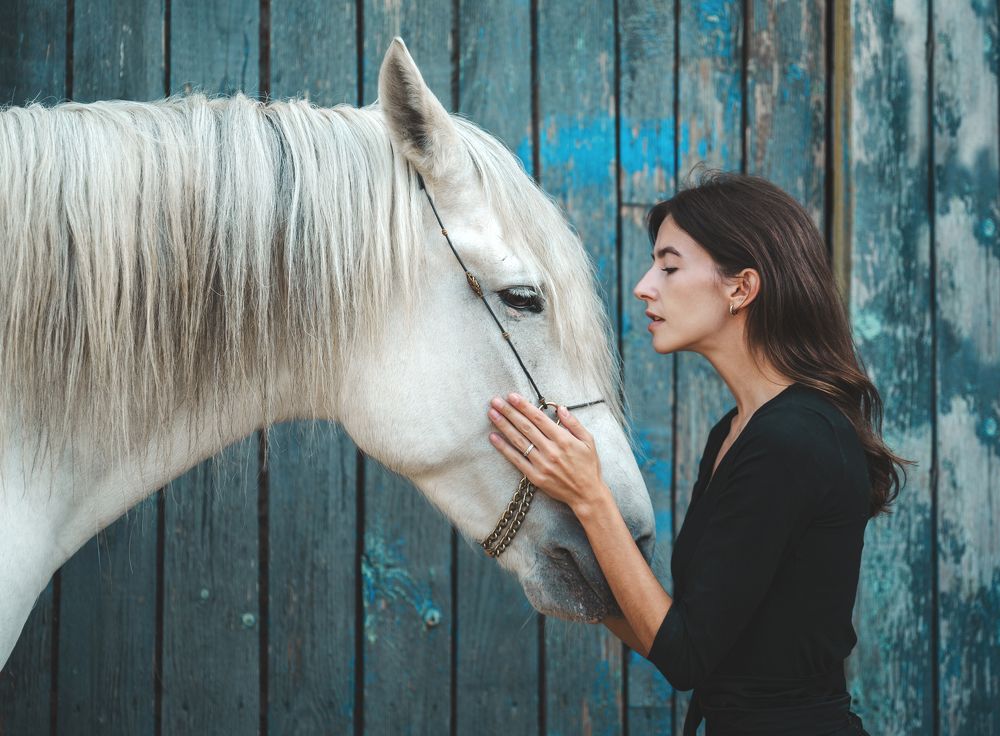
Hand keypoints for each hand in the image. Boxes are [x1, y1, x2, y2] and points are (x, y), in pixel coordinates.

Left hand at [487, 392, 606, 513]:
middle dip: (509, 412)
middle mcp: (551, 450)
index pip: (539, 419)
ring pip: (519, 441)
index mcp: (563, 439)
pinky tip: (494, 437)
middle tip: (495, 401)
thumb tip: (561, 408)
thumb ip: (574, 423)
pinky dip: (504, 448)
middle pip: (526, 427)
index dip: (524, 406)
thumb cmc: (588, 466)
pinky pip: (517, 460)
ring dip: (504, 426)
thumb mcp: (588, 441)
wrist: (586, 494)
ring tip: (492, 414)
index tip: (512, 396)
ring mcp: (541, 464)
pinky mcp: (535, 476)